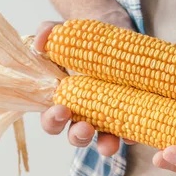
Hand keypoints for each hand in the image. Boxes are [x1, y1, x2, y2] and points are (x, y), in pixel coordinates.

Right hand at [34, 16, 135, 155]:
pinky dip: (134, 134)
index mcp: (65, 100)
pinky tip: (136, 132)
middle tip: (85, 127)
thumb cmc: (85, 38)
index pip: (52, 120)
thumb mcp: (66, 32)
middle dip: (78, 136)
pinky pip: (133, 130)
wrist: (118, 30)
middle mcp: (86, 114)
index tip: (61, 109)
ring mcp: (110, 116)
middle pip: (76, 136)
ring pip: (104, 140)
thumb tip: (40, 41)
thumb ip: (48, 32)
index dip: (53, 120)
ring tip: (109, 143)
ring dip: (105, 145)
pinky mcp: (134, 113)